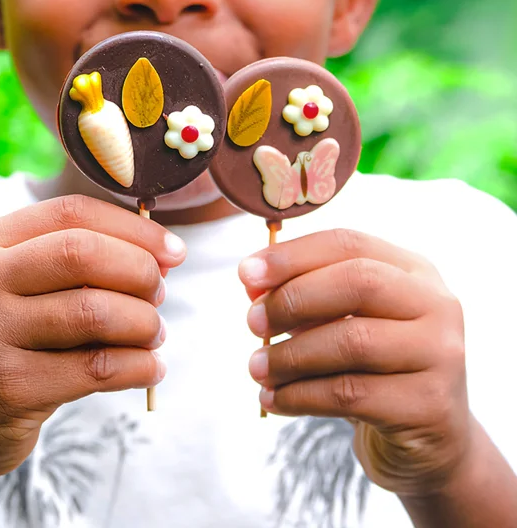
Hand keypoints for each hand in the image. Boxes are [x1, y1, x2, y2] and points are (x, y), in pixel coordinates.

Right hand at [0, 194, 185, 487]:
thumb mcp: (4, 282)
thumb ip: (64, 258)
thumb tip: (158, 252)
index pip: (71, 213)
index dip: (132, 228)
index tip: (172, 250)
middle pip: (82, 253)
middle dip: (139, 270)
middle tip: (160, 293)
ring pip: (94, 312)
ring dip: (143, 323)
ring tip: (154, 334)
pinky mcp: (8, 388)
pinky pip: (95, 368)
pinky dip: (138, 365)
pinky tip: (150, 367)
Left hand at [239, 228, 469, 496]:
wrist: (433, 443)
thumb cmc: (378, 371)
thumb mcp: (346, 324)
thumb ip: (305, 298)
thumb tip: (251, 281)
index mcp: (414, 271)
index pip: (350, 244)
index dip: (293, 254)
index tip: (246, 272)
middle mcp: (436, 305)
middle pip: (358, 283)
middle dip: (294, 299)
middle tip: (252, 321)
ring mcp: (440, 355)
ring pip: (352, 341)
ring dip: (291, 355)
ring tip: (256, 367)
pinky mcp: (428, 406)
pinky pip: (351, 394)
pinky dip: (300, 396)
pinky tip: (275, 400)